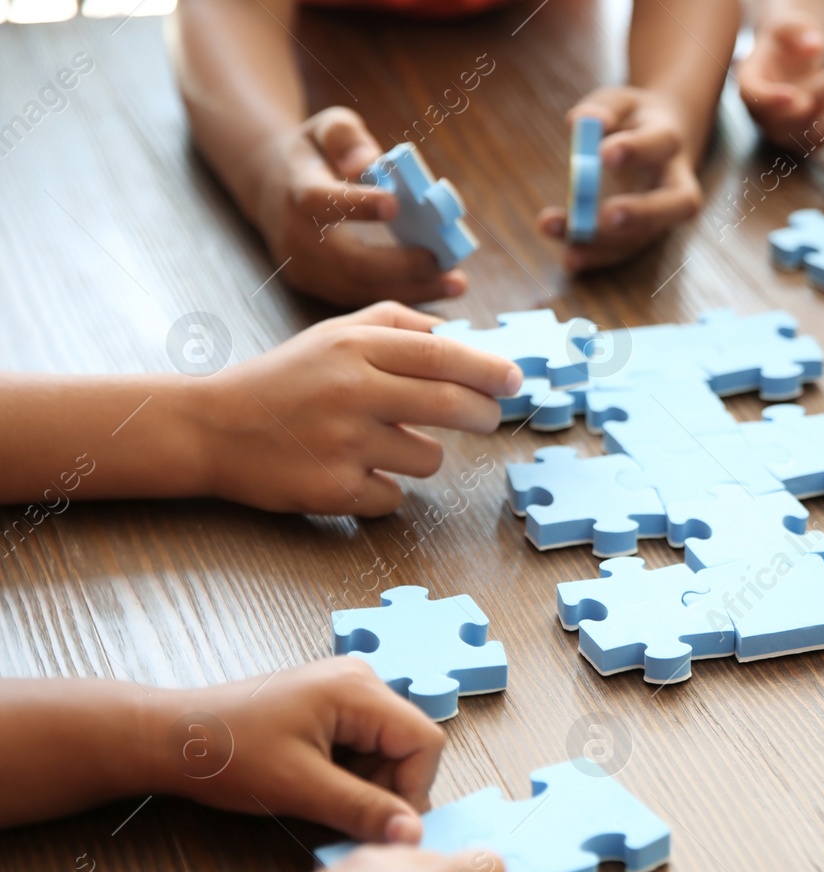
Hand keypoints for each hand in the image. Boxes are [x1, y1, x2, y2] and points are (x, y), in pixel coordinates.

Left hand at [150, 658, 446, 842]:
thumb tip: (412, 836)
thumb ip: (363, 810)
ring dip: (366, 784)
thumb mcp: (300, 788)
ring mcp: (344, 691)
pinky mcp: (329, 706)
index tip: (384, 824)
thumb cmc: (226, 754)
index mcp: (358, 689)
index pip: (424, 741)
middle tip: (345, 813)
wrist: (168, 739)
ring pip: (386, 749)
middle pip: (407, 745)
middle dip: (386, 788)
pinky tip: (315, 784)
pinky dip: (349, 774)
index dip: (413, 789)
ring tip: (321, 797)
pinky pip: (363, 746)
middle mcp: (360, 681)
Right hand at [196, 302, 521, 515]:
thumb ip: (395, 324)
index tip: (515, 381)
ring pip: (428, 459)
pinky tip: (351, 473)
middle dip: (484, 415)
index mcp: (353, 347)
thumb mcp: (332, 335)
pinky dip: (383, 490)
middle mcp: (351, 392)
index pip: (442, 356)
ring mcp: (343, 444)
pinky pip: (393, 497)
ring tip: (383, 444)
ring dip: (422, 456)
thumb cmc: (283, 380)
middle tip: (490, 417)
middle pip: (449, 406)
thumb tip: (460, 334)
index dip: (488, 370)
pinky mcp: (333, 490)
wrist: (210, 428)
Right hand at [254, 107, 467, 305]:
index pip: (321, 201)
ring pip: (360, 290)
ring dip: (412, 290)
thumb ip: (344, 136)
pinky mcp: (321, 290)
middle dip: (400, 266)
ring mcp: (307, 270)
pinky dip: (403, 298)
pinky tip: (438, 292)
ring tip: (455, 283)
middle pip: (348, 262)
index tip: (395, 204)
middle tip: (444, 262)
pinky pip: (364, 300)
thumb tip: (369, 161)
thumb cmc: (312, 156)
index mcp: (297, 191)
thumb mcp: (323, 129)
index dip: (356, 204)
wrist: (274, 192)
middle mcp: (296, 238)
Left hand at [537, 90, 704, 272]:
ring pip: (645, 236)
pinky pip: (623, 251)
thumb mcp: (619, 101)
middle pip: (677, 204)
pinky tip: (568, 259)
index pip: (662, 143)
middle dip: (643, 212)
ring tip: (558, 230)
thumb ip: (601, 108)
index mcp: (669, 142)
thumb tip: (581, 122)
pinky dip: (595, 256)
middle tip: (608, 214)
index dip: (637, 149)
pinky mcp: (642, 235)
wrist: (658, 142)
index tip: (603, 153)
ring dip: (603, 240)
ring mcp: (662, 216)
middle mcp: (676, 184)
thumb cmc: (633, 119)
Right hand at [736, 16, 823, 150]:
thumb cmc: (790, 37)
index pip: (749, 94)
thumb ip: (796, 28)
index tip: (793, 95)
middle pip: (771, 121)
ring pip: (791, 136)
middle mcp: (759, 107)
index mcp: (749, 78)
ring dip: (814, 125)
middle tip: (814, 105)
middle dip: (793, 117)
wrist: (796, 56)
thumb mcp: (789, 23)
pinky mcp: (796, 135)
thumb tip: (815, 45)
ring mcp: (776, 125)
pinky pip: (809, 142)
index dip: (768, 98)